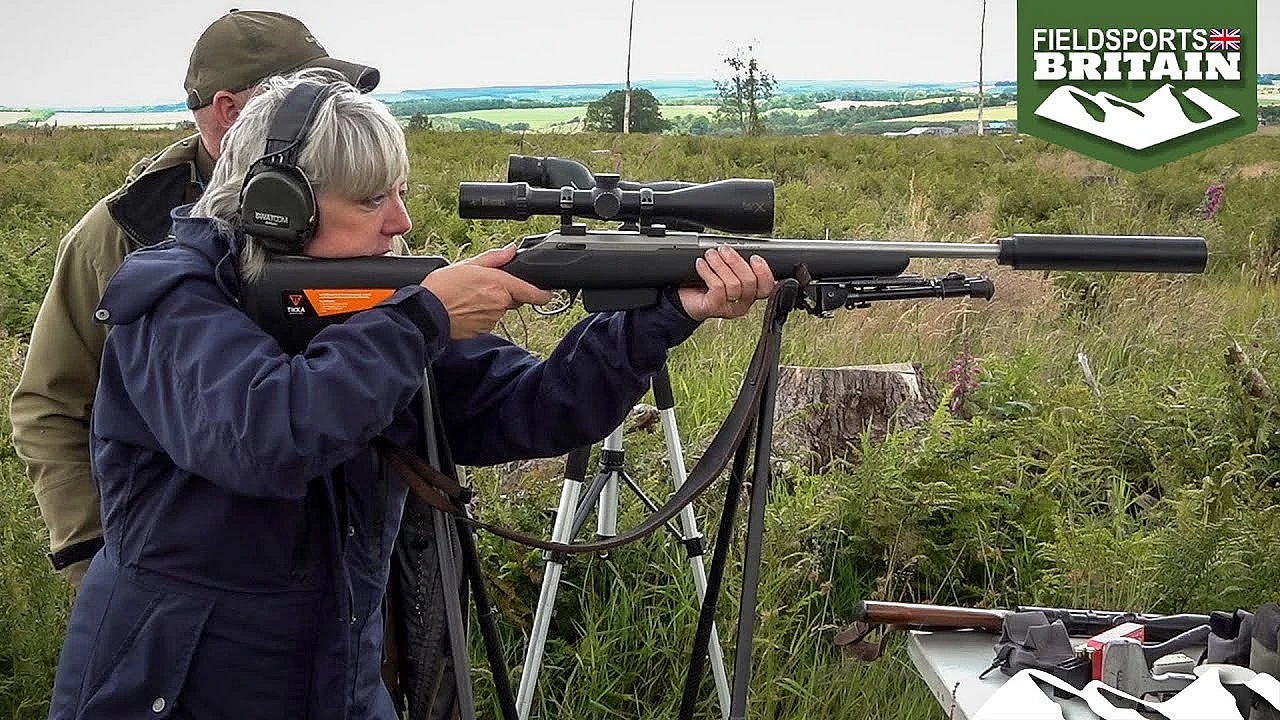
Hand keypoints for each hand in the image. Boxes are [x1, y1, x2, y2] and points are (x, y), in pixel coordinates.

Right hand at [421, 245, 552, 338]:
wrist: (427, 313)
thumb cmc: (443, 287)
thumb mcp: (468, 264)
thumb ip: (494, 258)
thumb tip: (512, 250)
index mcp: (500, 285)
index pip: (533, 293)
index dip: (543, 293)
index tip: (547, 292)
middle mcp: (500, 304)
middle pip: (513, 299)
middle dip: (504, 293)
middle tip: (483, 286)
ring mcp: (492, 319)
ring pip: (499, 309)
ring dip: (491, 303)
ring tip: (469, 297)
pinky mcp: (483, 330)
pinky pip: (488, 320)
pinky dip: (481, 314)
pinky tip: (466, 308)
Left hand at [678, 246, 775, 320]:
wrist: (683, 297)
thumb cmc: (705, 283)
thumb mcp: (725, 271)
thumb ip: (737, 264)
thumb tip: (743, 249)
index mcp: (750, 294)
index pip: (767, 287)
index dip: (763, 271)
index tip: (754, 257)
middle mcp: (742, 303)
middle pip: (750, 282)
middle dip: (736, 261)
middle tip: (723, 250)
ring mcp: (729, 308)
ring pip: (733, 285)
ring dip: (720, 265)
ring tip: (709, 255)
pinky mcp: (714, 308)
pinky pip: (718, 288)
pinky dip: (708, 272)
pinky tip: (701, 265)